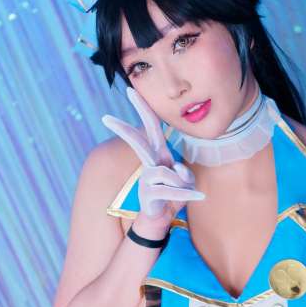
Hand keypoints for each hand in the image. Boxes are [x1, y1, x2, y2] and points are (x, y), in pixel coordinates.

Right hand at [102, 87, 205, 220]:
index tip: (130, 90)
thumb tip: (175, 170)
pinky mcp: (149, 194)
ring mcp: (147, 178)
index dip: (143, 108)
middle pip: (138, 143)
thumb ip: (184, 174)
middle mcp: (150, 163)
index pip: (151, 127)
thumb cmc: (174, 193)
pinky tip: (201, 196)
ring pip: (165, 172)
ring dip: (183, 182)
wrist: (163, 217)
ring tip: (191, 191)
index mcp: (159, 153)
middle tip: (105, 118)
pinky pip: (171, 190)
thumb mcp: (186, 180)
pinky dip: (188, 194)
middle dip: (123, 130)